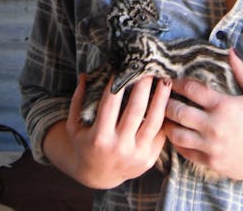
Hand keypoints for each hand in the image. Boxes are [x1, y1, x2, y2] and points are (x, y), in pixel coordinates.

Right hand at [57, 74, 171, 188]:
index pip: (110, 104)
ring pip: (154, 120)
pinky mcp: (149, 159)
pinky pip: (160, 133)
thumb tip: (84, 75)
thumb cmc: (85, 144)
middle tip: (149, 67)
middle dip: (143, 85)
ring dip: (161, 98)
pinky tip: (168, 100)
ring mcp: (136, 154)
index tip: (124, 66)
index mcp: (100, 137)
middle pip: (136, 109)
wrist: (98, 175)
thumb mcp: (74, 125)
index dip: (118, 83)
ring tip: (165, 81)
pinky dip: (165, 116)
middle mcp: (119, 147)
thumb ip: (77, 100)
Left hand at [163, 49, 242, 180]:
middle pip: (177, 111)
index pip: (191, 89)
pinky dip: (178, 143)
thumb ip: (241, 71)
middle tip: (162, 98)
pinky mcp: (212, 161)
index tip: (170, 79)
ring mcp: (212, 146)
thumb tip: (229, 50)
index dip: (177, 82)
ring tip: (165, 117)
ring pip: (177, 134)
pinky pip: (186, 152)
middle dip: (166, 102)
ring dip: (168, 124)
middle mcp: (214, 126)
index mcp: (224, 105)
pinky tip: (178, 134)